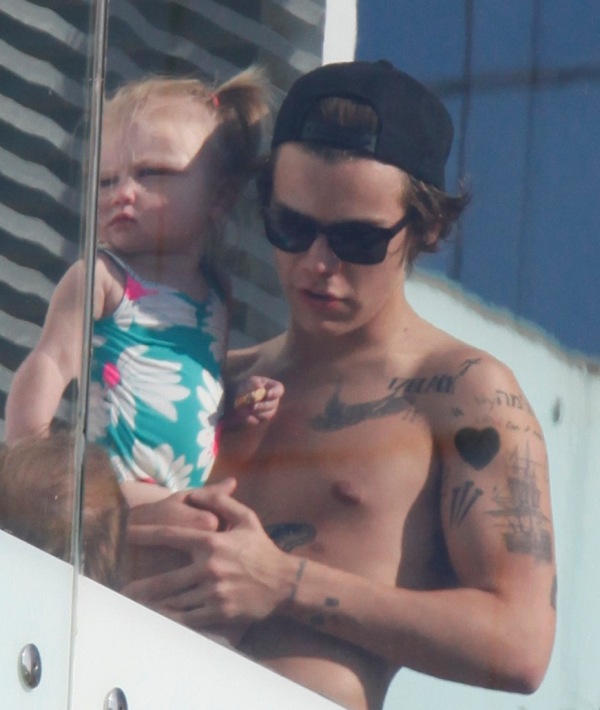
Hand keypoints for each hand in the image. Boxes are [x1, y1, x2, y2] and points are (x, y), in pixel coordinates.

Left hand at [121, 484, 295, 631]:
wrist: (284, 583)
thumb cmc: (261, 548)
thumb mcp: (246, 518)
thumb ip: (221, 502)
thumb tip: (196, 493)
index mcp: (212, 542)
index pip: (171, 536)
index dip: (146, 535)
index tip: (127, 534)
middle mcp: (209, 568)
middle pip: (165, 579)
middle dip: (141, 585)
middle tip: (122, 589)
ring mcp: (213, 593)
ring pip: (175, 601)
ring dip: (154, 605)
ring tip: (135, 606)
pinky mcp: (219, 612)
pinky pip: (189, 618)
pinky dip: (172, 619)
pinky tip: (160, 618)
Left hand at [229, 375, 284, 426]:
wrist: (238, 396)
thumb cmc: (247, 386)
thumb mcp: (249, 381)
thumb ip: (254, 383)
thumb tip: (259, 387)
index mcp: (272, 388)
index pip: (279, 390)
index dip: (275, 392)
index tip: (268, 394)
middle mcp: (273, 400)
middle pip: (274, 404)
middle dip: (264, 405)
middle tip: (254, 406)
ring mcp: (268, 410)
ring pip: (269, 414)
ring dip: (260, 413)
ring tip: (250, 410)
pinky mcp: (260, 419)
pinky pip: (259, 422)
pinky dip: (253, 420)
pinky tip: (248, 418)